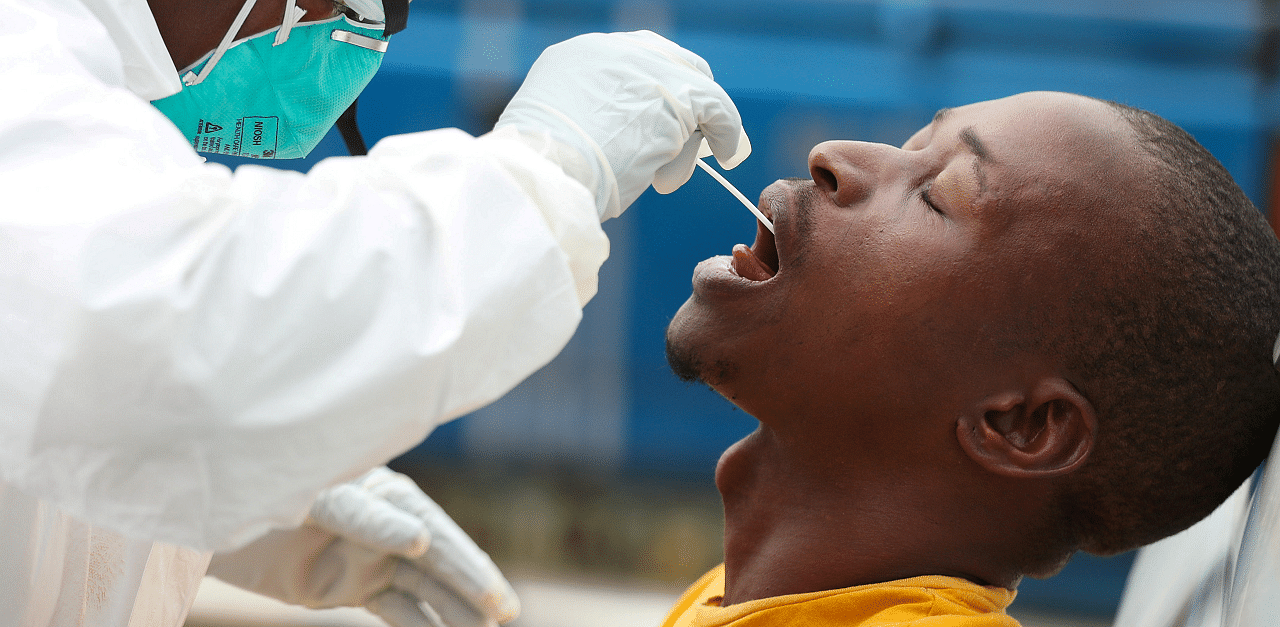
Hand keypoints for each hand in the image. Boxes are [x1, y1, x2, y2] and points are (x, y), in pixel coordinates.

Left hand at [207, 467, 517, 626]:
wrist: (220, 521)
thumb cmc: (275, 496)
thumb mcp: (319, 503)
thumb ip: (368, 520)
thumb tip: (417, 539)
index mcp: (389, 495)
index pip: (434, 533)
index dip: (463, 561)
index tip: (486, 590)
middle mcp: (390, 525)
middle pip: (439, 561)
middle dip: (473, 587)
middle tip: (505, 613)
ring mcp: (374, 558)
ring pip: (426, 589)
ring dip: (456, 611)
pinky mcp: (356, 587)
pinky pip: (399, 610)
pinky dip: (424, 626)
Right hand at [496, 30, 750, 220]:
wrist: (542, 175)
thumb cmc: (541, 175)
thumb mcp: (556, 133)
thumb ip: (588, 122)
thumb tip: (618, 143)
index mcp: (578, 57)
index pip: (634, 61)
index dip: (654, 92)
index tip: (660, 119)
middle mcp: (614, 51)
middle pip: (672, 63)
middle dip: (684, 102)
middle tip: (688, 137)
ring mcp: (647, 69)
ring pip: (693, 91)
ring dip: (691, 133)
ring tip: (669, 172)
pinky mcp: (676, 96)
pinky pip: (717, 108)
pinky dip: (726, 131)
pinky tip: (726, 154)